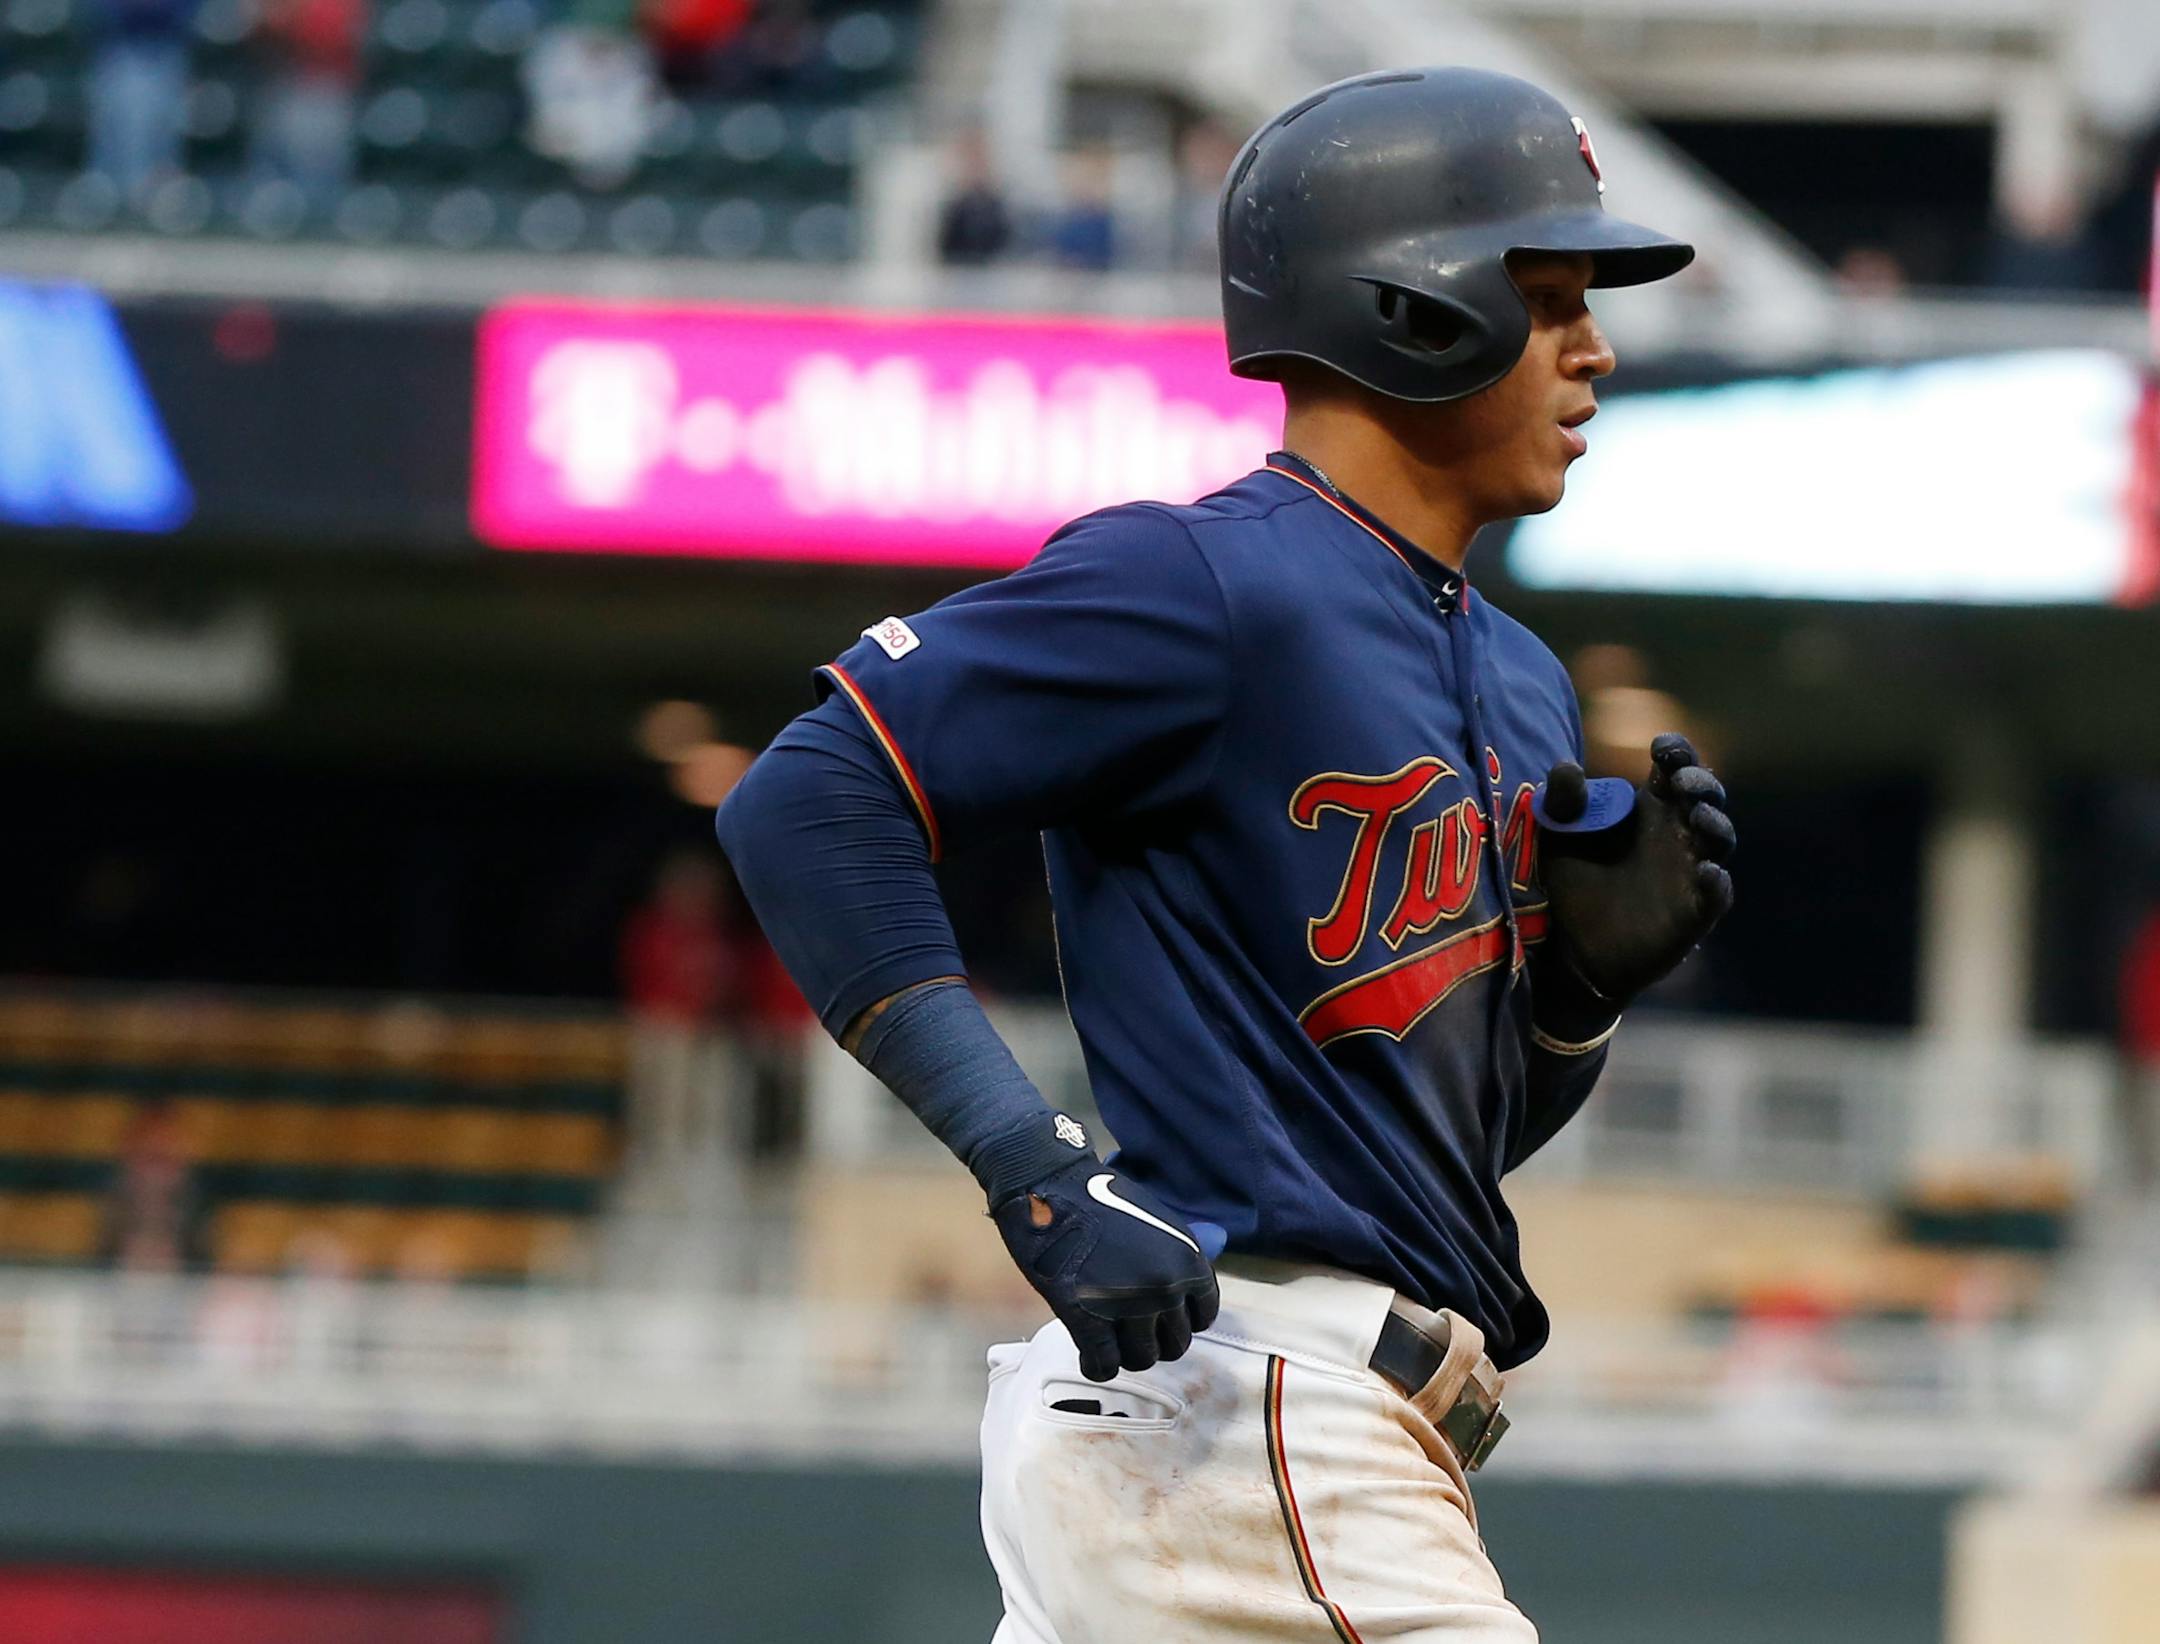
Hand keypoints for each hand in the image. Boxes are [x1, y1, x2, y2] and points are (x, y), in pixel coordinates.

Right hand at [991, 1156, 1220, 1382]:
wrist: (1048, 1184)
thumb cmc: (1096, 1197)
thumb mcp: (1156, 1221)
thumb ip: (1175, 1259)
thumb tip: (1187, 1294)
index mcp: (1188, 1260)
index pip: (1204, 1316)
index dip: (1180, 1319)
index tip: (1160, 1317)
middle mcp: (1167, 1286)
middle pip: (1175, 1344)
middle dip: (1153, 1339)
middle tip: (1129, 1328)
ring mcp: (1129, 1306)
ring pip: (1141, 1359)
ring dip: (1124, 1353)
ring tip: (1107, 1336)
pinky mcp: (1089, 1319)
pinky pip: (1104, 1366)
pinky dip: (1097, 1366)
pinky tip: (1088, 1355)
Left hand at [1537, 733, 1734, 1001]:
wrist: (1569, 948)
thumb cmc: (1570, 881)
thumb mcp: (1559, 836)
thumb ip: (1562, 801)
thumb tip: (1566, 767)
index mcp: (1651, 807)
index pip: (1677, 768)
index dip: (1679, 752)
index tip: (1661, 748)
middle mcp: (1677, 834)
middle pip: (1707, 798)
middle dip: (1701, 784)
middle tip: (1683, 782)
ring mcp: (1689, 872)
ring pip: (1720, 840)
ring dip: (1716, 824)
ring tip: (1698, 816)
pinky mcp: (1693, 913)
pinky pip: (1716, 895)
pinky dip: (1717, 882)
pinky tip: (1707, 872)